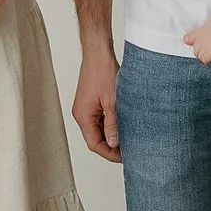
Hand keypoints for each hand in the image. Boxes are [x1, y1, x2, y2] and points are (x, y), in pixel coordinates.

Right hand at [72, 43, 121, 163]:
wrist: (98, 53)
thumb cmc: (103, 72)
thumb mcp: (112, 102)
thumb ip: (113, 125)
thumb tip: (114, 144)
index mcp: (83, 116)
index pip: (94, 144)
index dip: (109, 153)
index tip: (124, 157)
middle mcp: (81, 114)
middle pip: (95, 138)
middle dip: (111, 146)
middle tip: (129, 150)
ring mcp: (85, 108)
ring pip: (98, 130)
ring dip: (111, 135)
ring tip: (128, 139)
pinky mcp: (91, 102)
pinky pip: (99, 120)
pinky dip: (110, 125)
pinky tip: (122, 125)